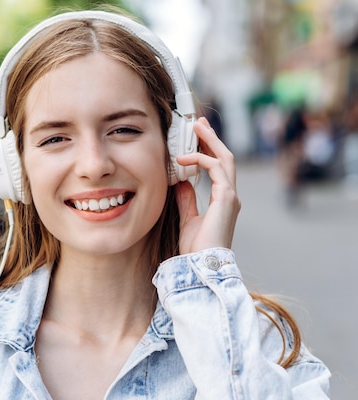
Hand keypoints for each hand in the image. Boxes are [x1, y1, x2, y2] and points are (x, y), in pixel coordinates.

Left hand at [175, 117, 240, 253]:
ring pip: (224, 159)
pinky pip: (215, 169)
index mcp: (223, 200)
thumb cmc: (197, 248)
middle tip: (199, 124)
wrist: (203, 265)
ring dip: (210, 141)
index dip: (208, 151)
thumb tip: (181, 182)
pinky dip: (200, 160)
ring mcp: (230, 196)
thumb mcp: (188, 219)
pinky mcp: (226, 198)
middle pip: (225, 158)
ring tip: (196, 128)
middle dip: (212, 139)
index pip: (218, 168)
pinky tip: (183, 159)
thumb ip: (187, 200)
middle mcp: (230, 195)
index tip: (196, 139)